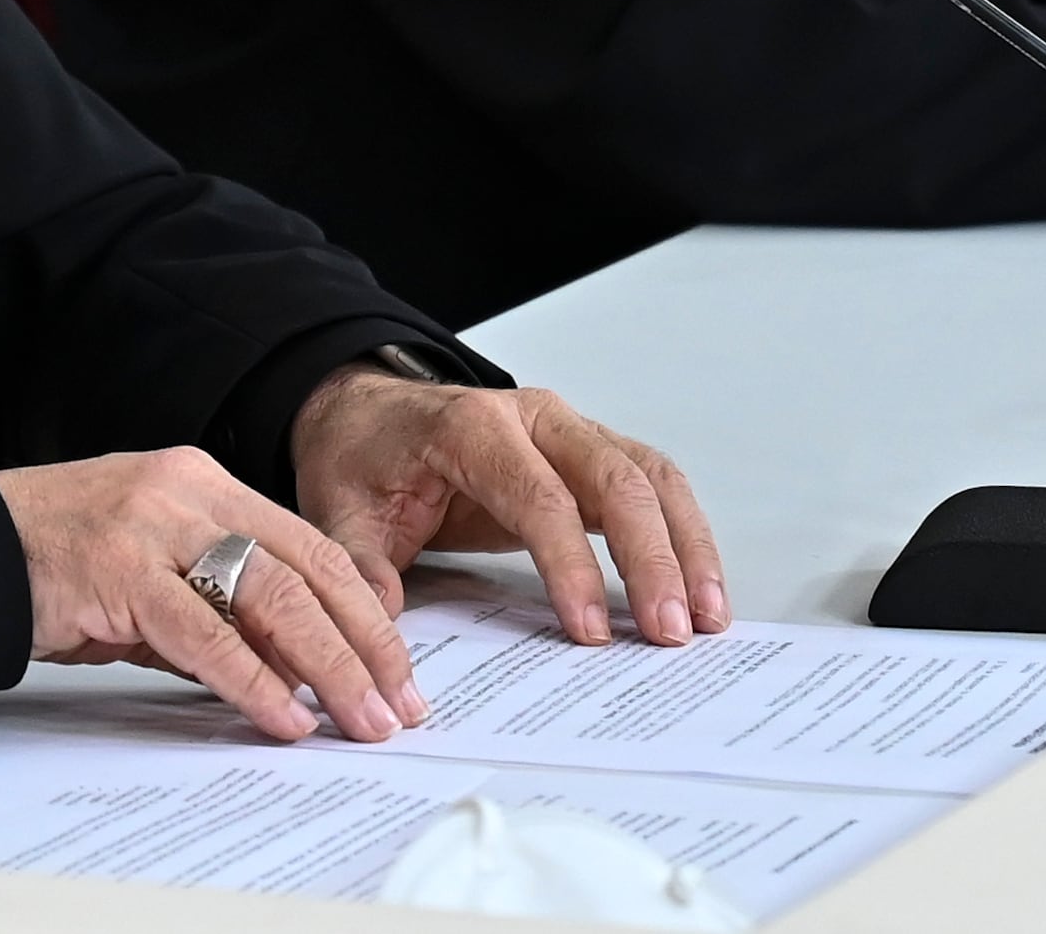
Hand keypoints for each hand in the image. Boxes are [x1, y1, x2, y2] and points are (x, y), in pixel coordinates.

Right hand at [0, 447, 422, 741]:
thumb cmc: (58, 562)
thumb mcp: (153, 572)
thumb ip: (217, 608)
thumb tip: (291, 672)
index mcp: (206, 484)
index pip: (312, 546)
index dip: (364, 611)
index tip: (398, 670)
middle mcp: (190, 492)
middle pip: (308, 568)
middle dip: (365, 644)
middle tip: (398, 706)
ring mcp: (156, 525)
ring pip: (272, 594)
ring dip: (328, 666)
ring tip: (358, 719)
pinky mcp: (120, 568)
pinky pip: (205, 630)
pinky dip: (253, 678)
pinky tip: (285, 713)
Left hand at [290, 370, 727, 647]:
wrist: (369, 415)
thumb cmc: (363, 456)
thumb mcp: (338, 509)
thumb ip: (361, 564)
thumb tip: (383, 620)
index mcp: (472, 428)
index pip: (539, 496)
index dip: (569, 564)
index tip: (588, 629)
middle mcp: (534, 418)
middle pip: (615, 479)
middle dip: (651, 558)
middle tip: (670, 630)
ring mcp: (569, 432)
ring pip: (650, 477)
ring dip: (686, 545)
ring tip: (708, 617)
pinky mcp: (588, 457)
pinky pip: (652, 486)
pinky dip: (682, 534)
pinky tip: (699, 587)